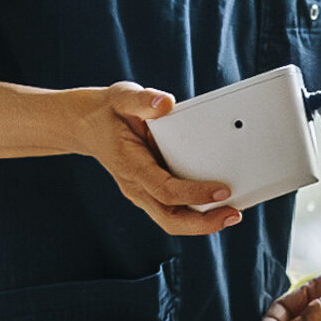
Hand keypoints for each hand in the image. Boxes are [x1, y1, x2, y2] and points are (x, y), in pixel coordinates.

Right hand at [79, 83, 241, 239]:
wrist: (87, 126)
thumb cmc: (109, 112)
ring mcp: (141, 192)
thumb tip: (165, 103)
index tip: (222, 190)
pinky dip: (195, 213)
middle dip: (203, 223)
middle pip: (170, 218)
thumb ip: (143, 100)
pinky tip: (216, 205)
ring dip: (202, 223)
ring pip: (171, 220)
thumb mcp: (122, 97)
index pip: (165, 190)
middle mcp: (135, 185)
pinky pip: (172, 211)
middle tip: (233, 214)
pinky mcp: (148, 191)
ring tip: (231, 213)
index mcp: (131, 165)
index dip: (195, 193)